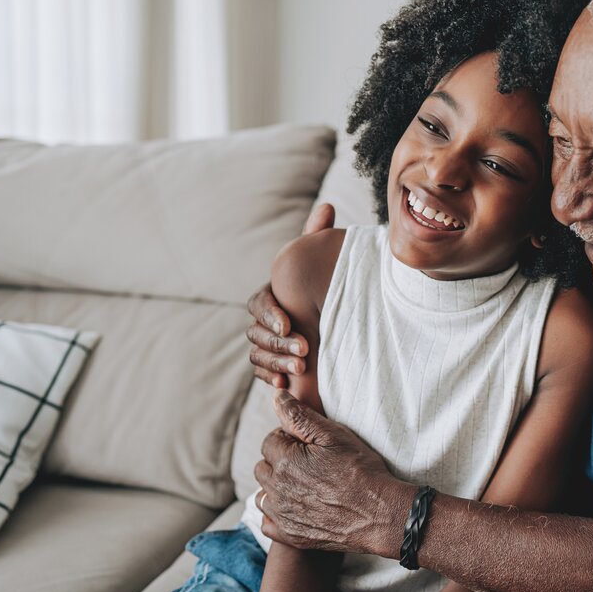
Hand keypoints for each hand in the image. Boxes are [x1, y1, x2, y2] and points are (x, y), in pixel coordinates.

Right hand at [247, 203, 335, 387]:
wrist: (335, 319)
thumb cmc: (323, 285)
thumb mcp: (322, 261)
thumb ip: (319, 237)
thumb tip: (327, 207)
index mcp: (270, 295)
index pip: (259, 305)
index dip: (271, 315)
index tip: (289, 324)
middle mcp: (262, 320)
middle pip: (257, 333)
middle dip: (279, 343)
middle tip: (304, 351)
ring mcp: (265, 343)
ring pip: (258, 354)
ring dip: (277, 362)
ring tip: (301, 368)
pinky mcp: (273, 364)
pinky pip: (262, 373)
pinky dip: (272, 378)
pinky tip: (286, 384)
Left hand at [255, 390, 410, 556]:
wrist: (380, 514)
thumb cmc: (361, 470)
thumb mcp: (334, 435)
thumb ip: (300, 415)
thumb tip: (277, 396)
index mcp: (284, 461)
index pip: (270, 440)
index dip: (289, 439)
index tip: (309, 445)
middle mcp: (276, 490)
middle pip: (263, 466)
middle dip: (280, 461)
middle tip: (309, 463)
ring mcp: (281, 516)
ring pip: (263, 494)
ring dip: (277, 487)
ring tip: (305, 484)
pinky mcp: (289, 536)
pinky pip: (268, 521)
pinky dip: (278, 513)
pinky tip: (299, 506)